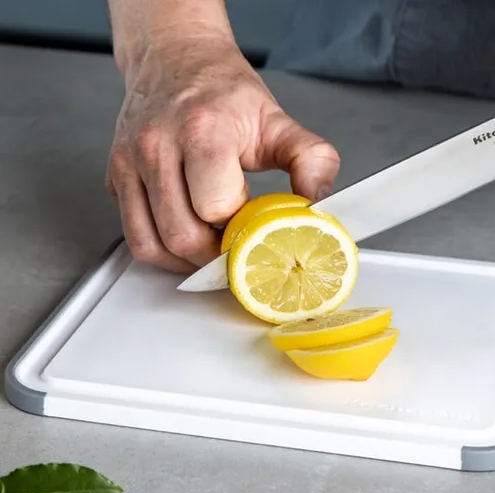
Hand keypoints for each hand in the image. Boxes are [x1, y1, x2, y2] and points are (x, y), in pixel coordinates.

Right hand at [106, 37, 339, 273]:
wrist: (174, 61)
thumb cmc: (223, 92)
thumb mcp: (277, 120)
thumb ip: (310, 160)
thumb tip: (317, 205)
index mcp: (203, 129)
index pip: (216, 207)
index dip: (239, 229)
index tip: (253, 230)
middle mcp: (156, 145)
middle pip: (182, 235)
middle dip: (214, 256)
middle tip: (234, 251)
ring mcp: (129, 162)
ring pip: (151, 244)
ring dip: (185, 261)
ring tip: (209, 249)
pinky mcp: (114, 177)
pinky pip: (133, 236)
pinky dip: (160, 251)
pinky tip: (183, 240)